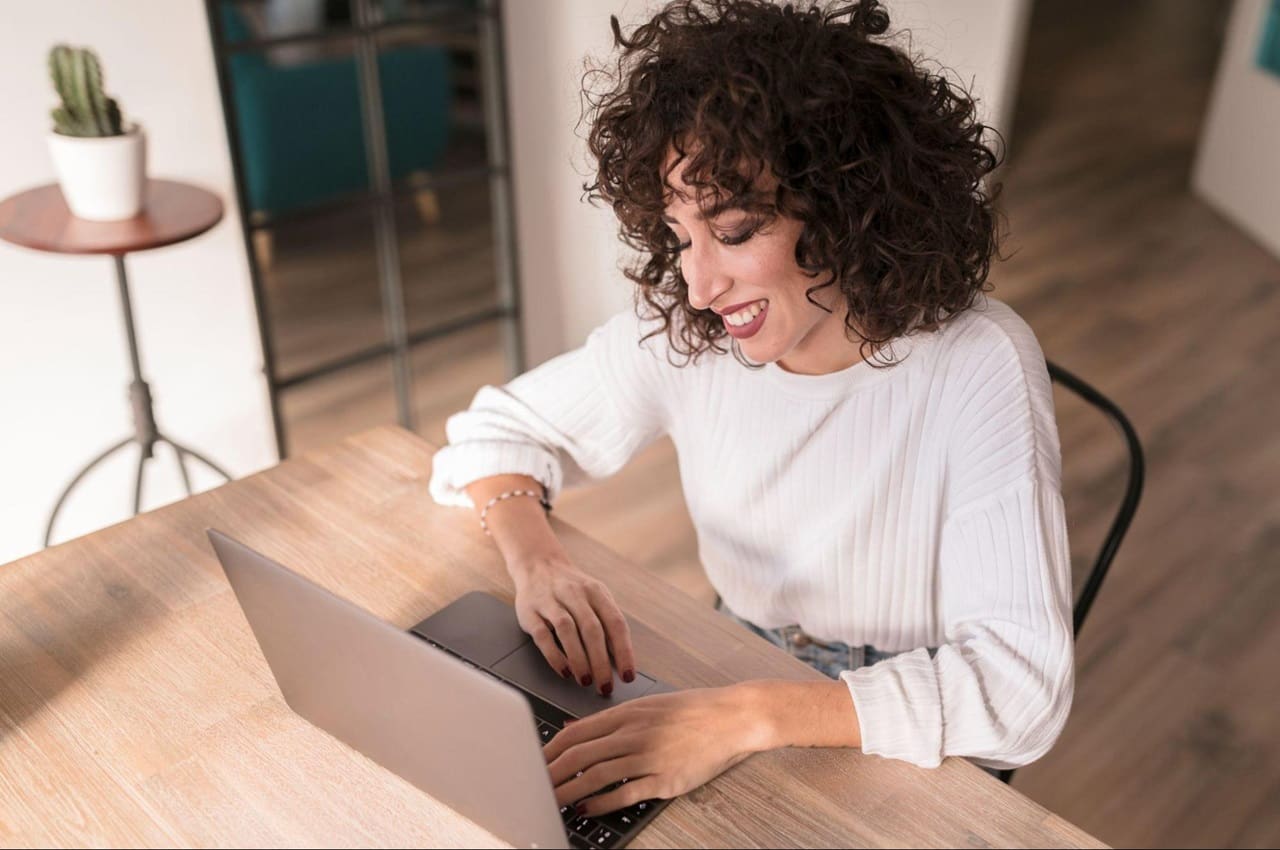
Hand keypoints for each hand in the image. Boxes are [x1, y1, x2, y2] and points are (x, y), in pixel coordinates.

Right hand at [510, 550, 636, 695]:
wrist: (538, 564)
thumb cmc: (572, 589)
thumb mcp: (595, 597)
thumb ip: (607, 622)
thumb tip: (621, 660)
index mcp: (596, 591)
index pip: (615, 623)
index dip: (624, 651)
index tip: (627, 676)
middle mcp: (575, 593)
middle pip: (592, 629)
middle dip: (600, 661)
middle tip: (605, 686)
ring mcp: (550, 600)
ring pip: (567, 630)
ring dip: (578, 658)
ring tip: (585, 680)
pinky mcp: (530, 610)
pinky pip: (542, 634)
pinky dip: (554, 655)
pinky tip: (563, 670)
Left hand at [542, 685, 768, 815]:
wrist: (732, 717)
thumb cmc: (692, 710)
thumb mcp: (647, 705)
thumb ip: (608, 720)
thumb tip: (572, 730)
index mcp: (627, 713)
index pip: (576, 732)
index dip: (550, 751)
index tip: (533, 762)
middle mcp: (634, 732)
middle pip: (580, 755)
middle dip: (551, 773)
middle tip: (532, 786)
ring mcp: (649, 756)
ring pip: (597, 775)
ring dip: (569, 791)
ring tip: (551, 802)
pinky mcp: (665, 779)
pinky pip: (626, 793)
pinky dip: (602, 802)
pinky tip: (588, 809)